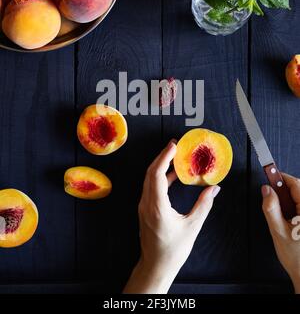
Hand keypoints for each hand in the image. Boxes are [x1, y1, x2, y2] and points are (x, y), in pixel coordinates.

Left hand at [123, 140, 220, 293]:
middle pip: (150, 172)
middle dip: (162, 156)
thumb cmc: (172, 250)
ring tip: (175, 157)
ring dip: (161, 165)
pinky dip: (160, 177)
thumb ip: (204, 205)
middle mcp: (147, 203)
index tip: (173, 146)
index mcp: (157, 206)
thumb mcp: (192, 227)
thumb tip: (214, 189)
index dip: (165, 158)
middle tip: (175, 146)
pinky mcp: (145, 209)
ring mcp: (144, 206)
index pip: (157, 174)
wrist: (156, 265)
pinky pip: (151, 186)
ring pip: (149, 178)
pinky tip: (173, 176)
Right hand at [262, 173, 299, 293]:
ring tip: (281, 214)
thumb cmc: (296, 258)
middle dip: (283, 189)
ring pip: (299, 198)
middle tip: (271, 197)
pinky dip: (292, 207)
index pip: (296, 184)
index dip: (281, 177)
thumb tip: (266, 190)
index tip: (269, 172)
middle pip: (298, 189)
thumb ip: (271, 208)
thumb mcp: (278, 231)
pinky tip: (288, 219)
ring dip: (287, 199)